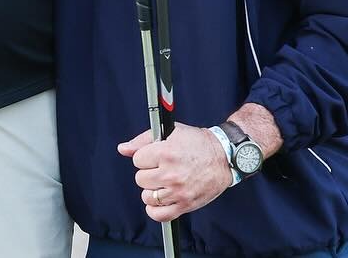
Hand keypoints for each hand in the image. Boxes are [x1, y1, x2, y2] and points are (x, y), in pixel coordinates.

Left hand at [118, 125, 233, 222]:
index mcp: (166, 153)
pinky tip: (160, 200)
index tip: (154, 156)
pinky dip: (155, 210)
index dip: (145, 156)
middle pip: (140, 179)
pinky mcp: (185, 205)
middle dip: (148, 172)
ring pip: (147, 197)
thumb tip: (123, 149)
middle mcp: (171, 173)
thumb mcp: (171, 132)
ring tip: (163, 182)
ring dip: (152, 190)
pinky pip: (159, 215)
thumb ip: (143, 140)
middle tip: (161, 168)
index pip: (137, 159)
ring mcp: (178, 191)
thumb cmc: (198, 143)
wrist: (224, 157)